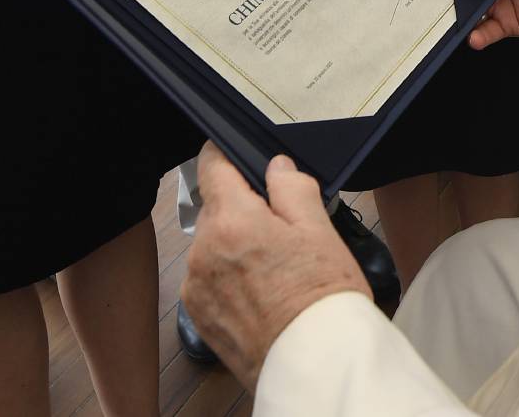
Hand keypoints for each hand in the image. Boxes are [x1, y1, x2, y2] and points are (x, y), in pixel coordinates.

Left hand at [183, 146, 369, 387]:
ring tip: (275, 270)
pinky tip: (261, 293)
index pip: (211, 166)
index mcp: (232, 221)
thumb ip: (293, 188)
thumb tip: (276, 167)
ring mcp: (196, 286)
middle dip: (243, 211)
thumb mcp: (319, 229)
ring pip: (212, 245)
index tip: (237, 157)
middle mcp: (203, 251)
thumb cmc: (322, 299)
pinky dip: (228, 279)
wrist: (315, 363)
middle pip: (216, 209)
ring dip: (234, 247)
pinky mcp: (198, 315)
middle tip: (282, 231)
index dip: (225, 155)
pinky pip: (208, 279)